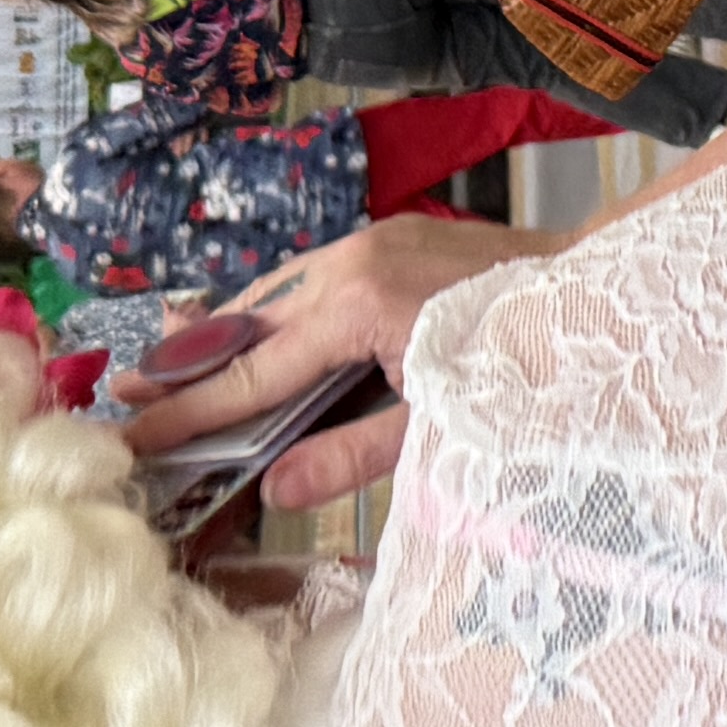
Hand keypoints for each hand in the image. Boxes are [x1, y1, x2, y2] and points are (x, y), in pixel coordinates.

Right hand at [113, 219, 523, 508]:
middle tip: (124, 397)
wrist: (602, 290)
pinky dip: (276, 314)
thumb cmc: (530, 365)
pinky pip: (312, 278)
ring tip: (171, 372)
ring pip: (277, 293)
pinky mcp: (393, 237)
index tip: (131, 434)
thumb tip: (275, 489)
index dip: (189, 411)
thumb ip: (353, 457)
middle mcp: (352, 258)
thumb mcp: (441, 425)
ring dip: (229, 336)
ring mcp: (372, 239)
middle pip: (249, 321)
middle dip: (189, 364)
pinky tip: (257, 340)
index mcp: (358, 304)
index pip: (254, 373)